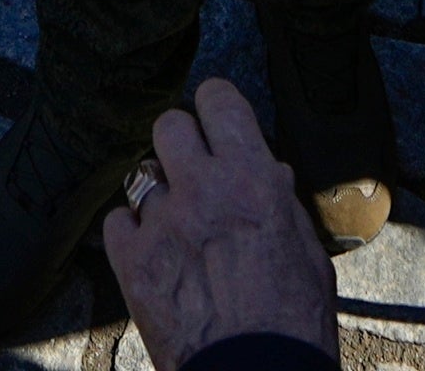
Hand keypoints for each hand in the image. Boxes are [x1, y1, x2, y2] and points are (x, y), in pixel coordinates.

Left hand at [100, 82, 334, 370]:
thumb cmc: (293, 323)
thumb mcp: (307, 252)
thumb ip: (281, 204)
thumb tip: (269, 173)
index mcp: (253, 180)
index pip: (218, 100)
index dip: (216, 108)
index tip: (217, 123)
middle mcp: (202, 190)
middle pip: (168, 125)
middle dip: (182, 145)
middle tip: (193, 171)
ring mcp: (161, 224)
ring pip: (141, 175)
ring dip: (158, 195)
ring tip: (177, 225)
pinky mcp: (132, 262)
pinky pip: (116, 221)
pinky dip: (131, 234)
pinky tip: (152, 253)